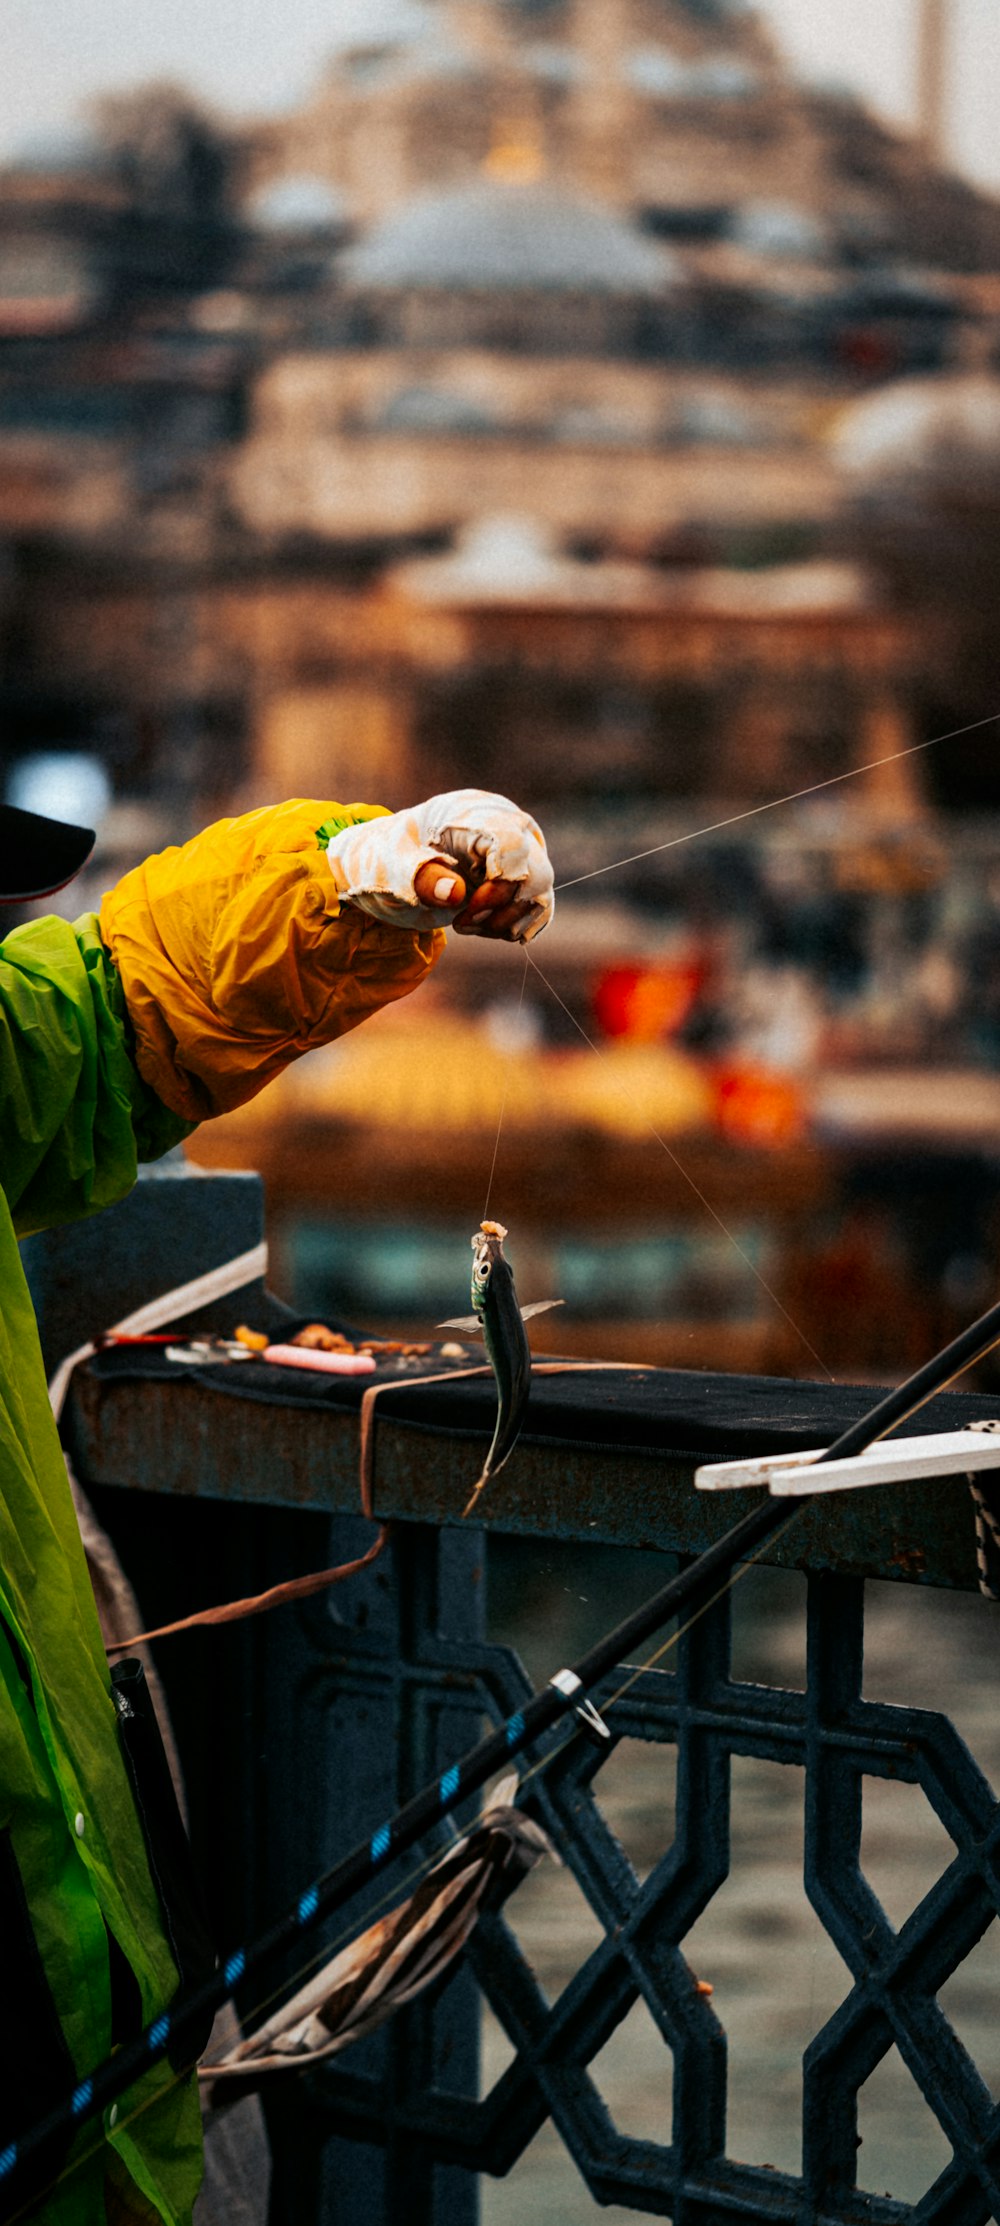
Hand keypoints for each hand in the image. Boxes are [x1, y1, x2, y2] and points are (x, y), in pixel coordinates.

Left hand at [324, 789, 553, 941]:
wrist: (395, 869)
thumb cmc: (391, 860)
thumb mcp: (392, 867)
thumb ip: (421, 877)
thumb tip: (456, 893)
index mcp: (476, 812)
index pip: (513, 843)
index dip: (499, 884)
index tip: (467, 907)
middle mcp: (509, 828)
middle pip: (536, 875)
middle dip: (499, 911)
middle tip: (461, 924)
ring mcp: (521, 855)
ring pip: (539, 898)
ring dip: (504, 924)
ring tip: (465, 924)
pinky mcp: (524, 880)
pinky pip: (538, 911)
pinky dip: (511, 928)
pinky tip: (481, 926)